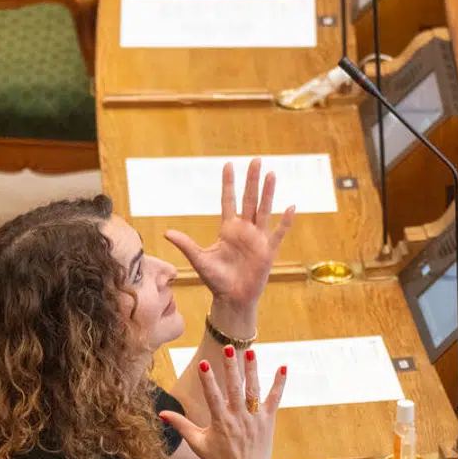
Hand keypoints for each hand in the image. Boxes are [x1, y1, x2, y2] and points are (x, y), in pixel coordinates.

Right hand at [160, 346, 286, 458]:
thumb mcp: (198, 443)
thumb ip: (181, 425)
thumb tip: (161, 413)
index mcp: (221, 422)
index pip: (213, 397)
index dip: (208, 381)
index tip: (204, 364)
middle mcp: (239, 418)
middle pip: (235, 389)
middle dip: (231, 368)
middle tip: (229, 348)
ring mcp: (256, 418)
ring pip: (254, 390)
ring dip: (253, 370)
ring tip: (251, 351)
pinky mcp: (269, 420)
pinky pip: (275, 398)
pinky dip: (280, 383)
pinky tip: (283, 367)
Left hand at [165, 160, 295, 315]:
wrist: (232, 299)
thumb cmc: (216, 280)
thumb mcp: (199, 260)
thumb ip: (186, 244)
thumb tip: (166, 232)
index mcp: (228, 229)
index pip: (228, 200)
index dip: (228, 183)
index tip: (228, 164)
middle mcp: (244, 230)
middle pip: (249, 199)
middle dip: (252, 180)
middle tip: (256, 160)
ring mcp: (257, 239)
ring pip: (264, 210)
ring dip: (268, 193)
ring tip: (272, 174)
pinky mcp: (268, 251)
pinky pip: (278, 233)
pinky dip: (285, 221)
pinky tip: (291, 207)